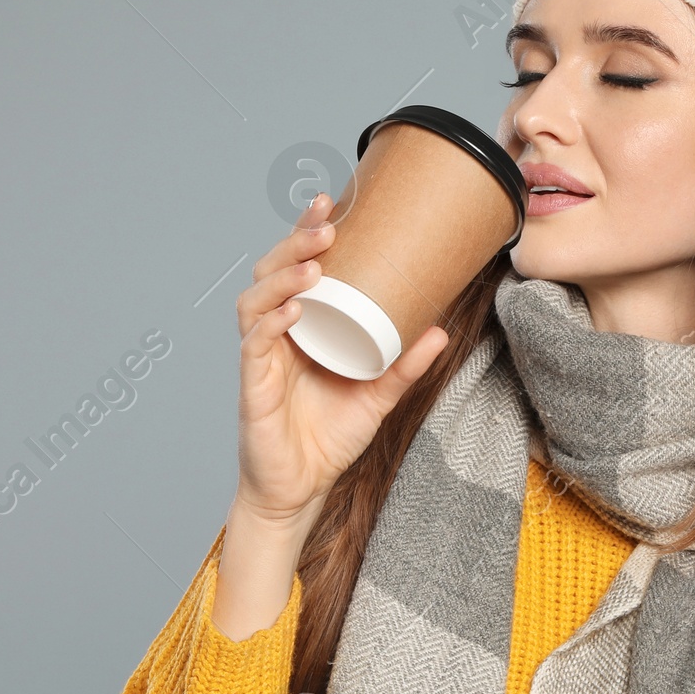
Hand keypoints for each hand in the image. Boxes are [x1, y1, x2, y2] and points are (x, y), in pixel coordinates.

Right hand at [234, 192, 449, 528]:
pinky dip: (272, 322)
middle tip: (325, 222)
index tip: (330, 203)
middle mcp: (275, 337)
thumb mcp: (378, 397)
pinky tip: (294, 309)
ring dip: (283, 276)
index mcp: (302, 330)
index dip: (306, 235)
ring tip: (315, 263)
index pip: (296, 269)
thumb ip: (404, 365)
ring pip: (256, 301)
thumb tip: (441, 330)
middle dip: (294, 243)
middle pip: (271, 273)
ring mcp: (261, 360)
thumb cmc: (328, 441)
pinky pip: (255, 346)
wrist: (302, 490)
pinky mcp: (253, 388)